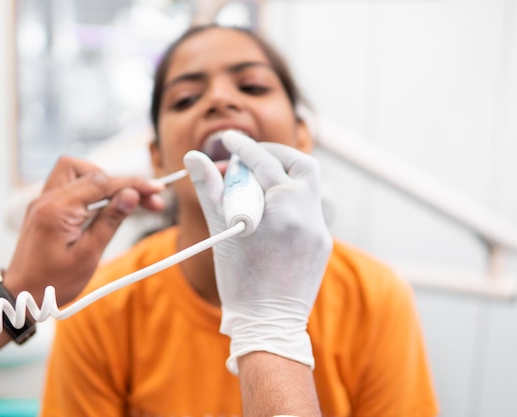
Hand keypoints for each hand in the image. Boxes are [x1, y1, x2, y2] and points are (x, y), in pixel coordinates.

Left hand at [4, 156, 164, 304]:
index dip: (133, 184)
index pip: (102, 183)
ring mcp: (44, 201)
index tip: (156, 189)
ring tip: (123, 202)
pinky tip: (105, 207)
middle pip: (90, 171)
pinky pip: (71, 186)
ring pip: (77, 171)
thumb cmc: (52, 283)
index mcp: (57, 210)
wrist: (21, 296)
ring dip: (103, 181)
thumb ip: (110, 221)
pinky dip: (91, 190)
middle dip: (121, 182)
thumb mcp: (88, 255)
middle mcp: (47, 198)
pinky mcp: (46, 207)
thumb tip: (130, 194)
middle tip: (147, 200)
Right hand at [184, 132, 331, 373]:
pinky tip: (269, 211)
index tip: (228, 140)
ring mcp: (320, 230)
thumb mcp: (223, 231)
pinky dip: (290, 201)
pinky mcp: (322, 244)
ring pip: (309, 187)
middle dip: (275, 155)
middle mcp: (309, 216)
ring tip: (257, 185)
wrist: (268, 324)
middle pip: (301, 165)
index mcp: (284, 210)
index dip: (244, 147)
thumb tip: (194, 157)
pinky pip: (309, 210)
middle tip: (250, 158)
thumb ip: (210, 189)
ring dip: (285, 178)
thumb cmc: (240, 281)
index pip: (265, 163)